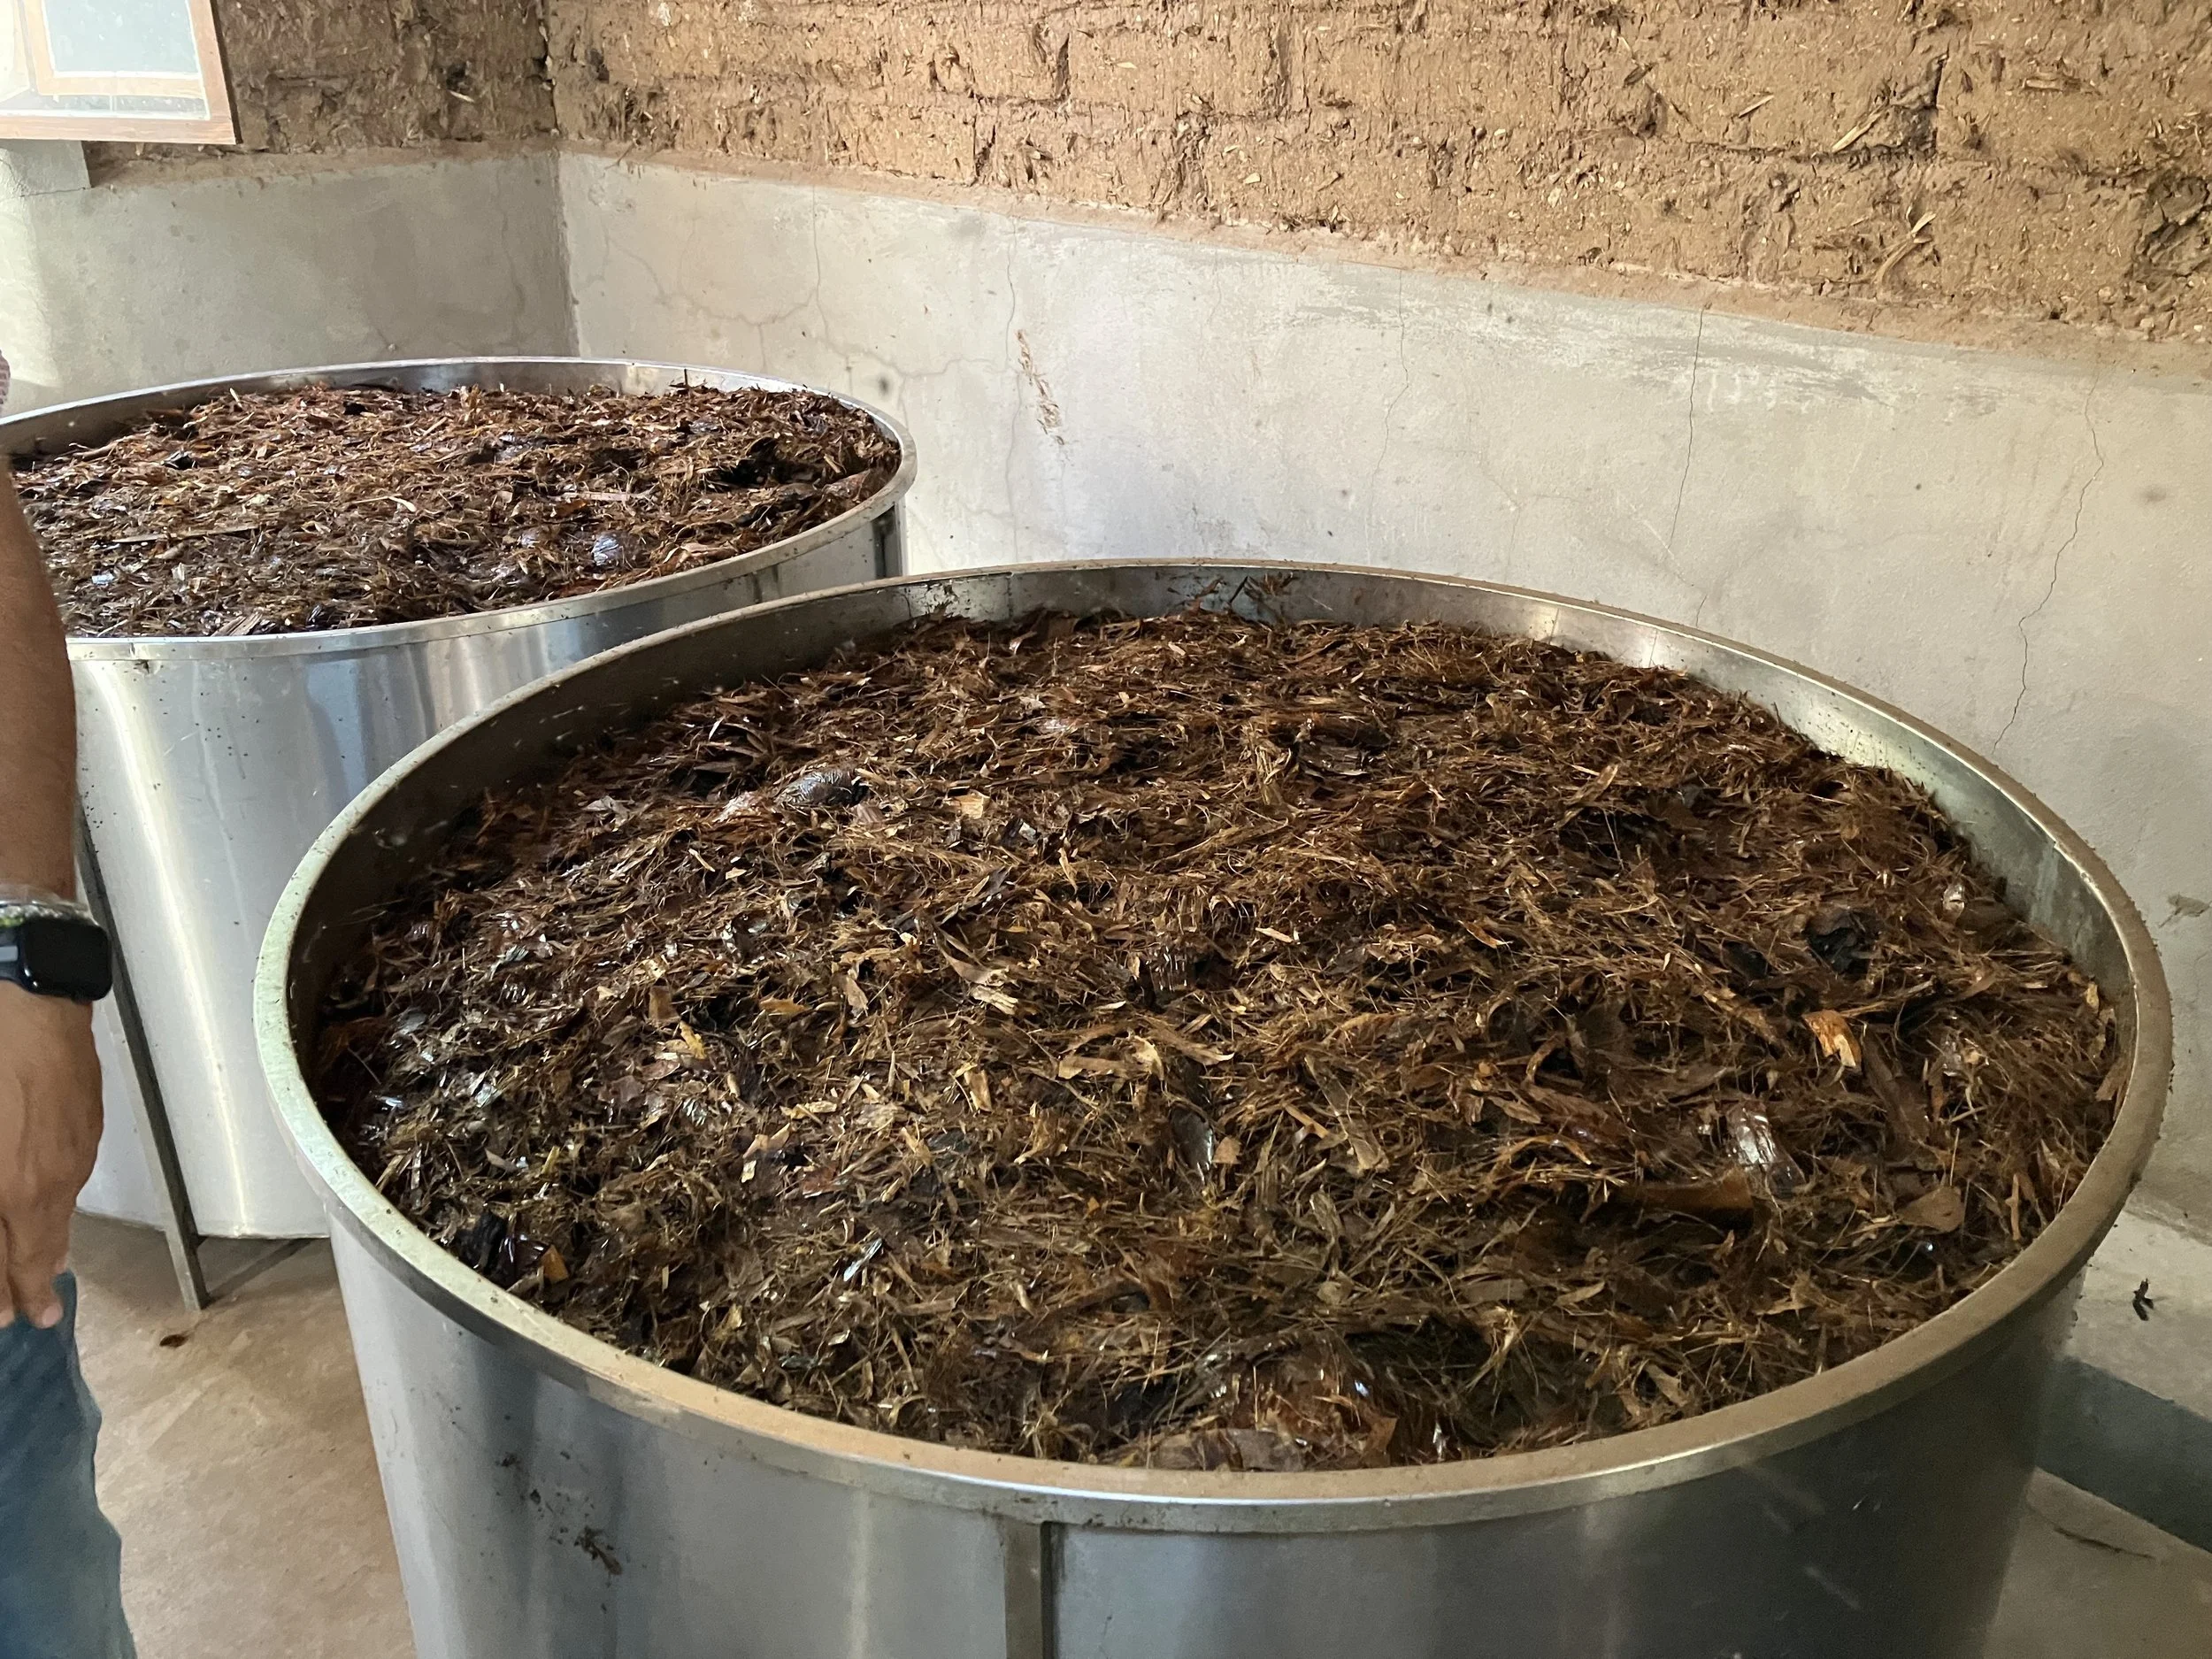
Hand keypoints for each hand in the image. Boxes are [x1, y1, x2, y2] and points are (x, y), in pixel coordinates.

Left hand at [0, 984, 100, 1327]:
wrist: (32, 1004)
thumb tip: (2, 1216)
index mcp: (8, 1189)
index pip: (6, 1259)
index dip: (4, 1293)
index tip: (8, 1319)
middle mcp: (44, 1181)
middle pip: (39, 1247)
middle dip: (33, 1285)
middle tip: (38, 1315)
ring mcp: (70, 1154)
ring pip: (59, 1215)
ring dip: (49, 1247)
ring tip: (47, 1269)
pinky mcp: (84, 1128)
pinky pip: (71, 1183)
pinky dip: (61, 1208)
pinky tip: (55, 1208)